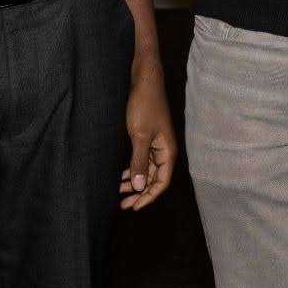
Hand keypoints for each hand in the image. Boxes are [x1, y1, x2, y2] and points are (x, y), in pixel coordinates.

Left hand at [117, 51, 176, 210]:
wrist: (144, 80)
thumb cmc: (144, 106)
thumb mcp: (139, 136)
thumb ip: (139, 162)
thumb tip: (139, 187)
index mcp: (167, 151)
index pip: (161, 182)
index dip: (148, 197)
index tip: (132, 207)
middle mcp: (164, 150)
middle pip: (155, 179)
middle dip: (140, 192)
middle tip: (123, 204)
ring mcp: (156, 143)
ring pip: (147, 170)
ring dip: (135, 181)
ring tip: (119, 191)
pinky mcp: (147, 136)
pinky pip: (142, 160)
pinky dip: (133, 169)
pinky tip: (122, 174)